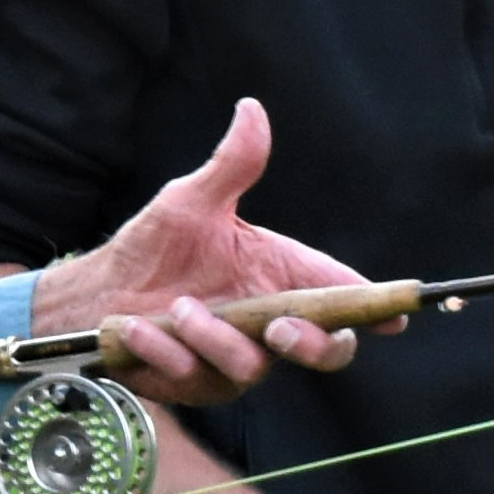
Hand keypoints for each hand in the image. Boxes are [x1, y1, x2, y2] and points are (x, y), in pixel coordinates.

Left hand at [32, 98, 404, 407]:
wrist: (98, 293)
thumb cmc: (154, 246)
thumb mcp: (190, 200)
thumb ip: (230, 165)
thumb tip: (252, 109)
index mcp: (279, 274)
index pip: (340, 293)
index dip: (374, 306)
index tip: (395, 314)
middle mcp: (268, 321)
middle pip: (325, 349)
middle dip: (315, 344)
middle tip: (281, 328)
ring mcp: (237, 358)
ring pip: (252, 366)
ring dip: (214, 337)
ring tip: (177, 308)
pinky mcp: (200, 384)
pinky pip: (196, 376)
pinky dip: (165, 351)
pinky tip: (138, 329)